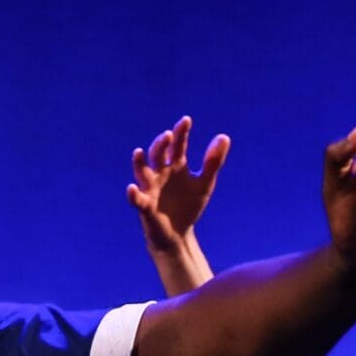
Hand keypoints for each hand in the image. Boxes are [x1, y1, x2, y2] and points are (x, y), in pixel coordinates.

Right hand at [128, 116, 228, 255]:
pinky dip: (133, 194)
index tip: (186, 121)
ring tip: (139, 152)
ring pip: (142, 172)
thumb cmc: (189, 205)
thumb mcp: (204, 183)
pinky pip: (137, 199)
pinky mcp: (145, 206)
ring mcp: (151, 188)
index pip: (177, 145)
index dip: (181, 133)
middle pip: (158, 154)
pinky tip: (132, 188)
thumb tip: (224, 136)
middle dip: (161, 144)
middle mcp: (160, 173)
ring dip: (139, 162)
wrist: (179, 234)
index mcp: (176, 165)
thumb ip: (213, 162)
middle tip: (168, 135)